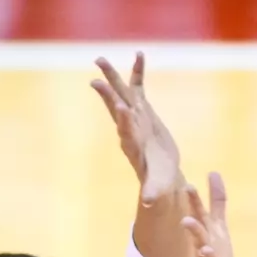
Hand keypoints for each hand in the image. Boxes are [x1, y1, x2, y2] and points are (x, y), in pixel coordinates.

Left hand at [92, 53, 182, 206]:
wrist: (160, 172)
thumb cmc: (159, 182)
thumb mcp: (158, 187)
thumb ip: (152, 191)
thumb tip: (148, 202)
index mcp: (133, 145)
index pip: (127, 132)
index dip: (124, 121)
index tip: (121, 109)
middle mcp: (129, 128)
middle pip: (116, 109)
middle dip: (108, 96)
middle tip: (96, 81)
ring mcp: (134, 116)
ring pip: (121, 93)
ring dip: (112, 77)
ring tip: (99, 59)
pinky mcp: (143, 109)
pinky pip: (139, 86)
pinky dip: (138, 71)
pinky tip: (139, 54)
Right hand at [181, 173, 235, 256]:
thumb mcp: (217, 227)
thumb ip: (216, 201)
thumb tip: (214, 172)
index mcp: (208, 237)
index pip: (199, 217)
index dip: (194, 202)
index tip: (187, 185)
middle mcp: (207, 252)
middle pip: (200, 238)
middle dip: (194, 229)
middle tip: (186, 220)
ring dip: (206, 256)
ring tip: (205, 249)